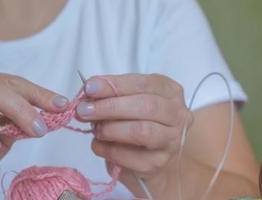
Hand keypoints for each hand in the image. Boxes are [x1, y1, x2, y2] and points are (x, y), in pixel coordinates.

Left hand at [77, 73, 192, 195]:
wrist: (151, 154)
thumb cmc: (137, 120)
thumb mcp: (127, 99)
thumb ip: (110, 94)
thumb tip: (87, 95)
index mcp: (170, 92)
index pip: (143, 83)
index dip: (114, 85)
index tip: (89, 87)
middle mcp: (177, 115)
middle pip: (146, 107)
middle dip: (110, 107)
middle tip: (84, 110)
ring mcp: (170, 141)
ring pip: (141, 131)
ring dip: (110, 129)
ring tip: (95, 128)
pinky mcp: (157, 163)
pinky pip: (130, 157)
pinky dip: (108, 150)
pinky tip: (98, 145)